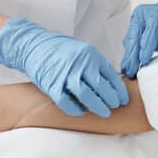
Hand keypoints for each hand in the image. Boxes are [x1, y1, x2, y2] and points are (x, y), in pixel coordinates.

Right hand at [0, 18, 128, 116]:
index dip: (119, 90)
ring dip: (98, 107)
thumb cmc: (59, 49)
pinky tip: (82, 111)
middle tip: (115, 106)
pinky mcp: (52, 86)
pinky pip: (67, 103)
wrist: (33, 45)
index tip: (123, 99)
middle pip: (101, 87)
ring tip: (104, 112)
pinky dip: (76, 110)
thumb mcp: (82, 50)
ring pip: (87, 96)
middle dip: (111, 100)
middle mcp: (79, 64)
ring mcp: (65, 75)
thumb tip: (111, 84)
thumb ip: (95, 65)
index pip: (110, 75)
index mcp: (90, 55)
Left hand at [119, 1, 157, 77]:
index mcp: (141, 14)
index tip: (132, 66)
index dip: (133, 50)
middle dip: (147, 42)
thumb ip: (133, 52)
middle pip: (152, 22)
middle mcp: (157, 9)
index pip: (135, 32)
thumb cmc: (154, 32)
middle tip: (144, 59)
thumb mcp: (141, 41)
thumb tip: (126, 69)